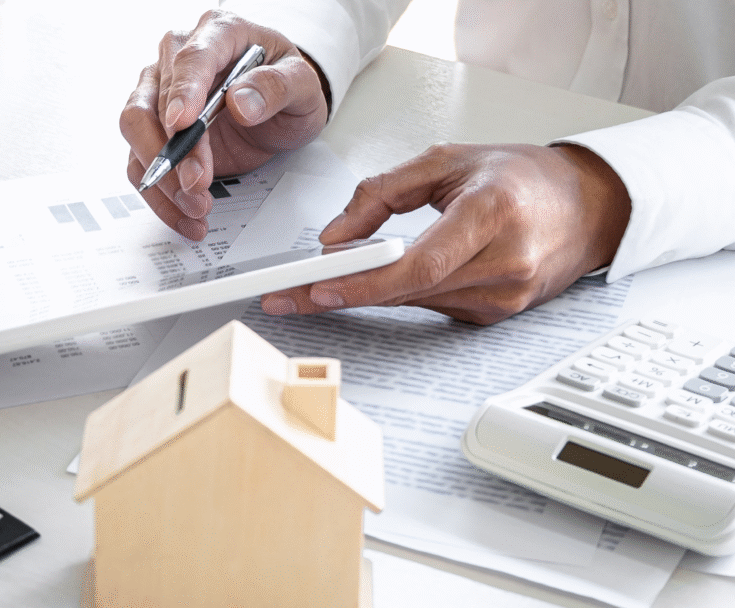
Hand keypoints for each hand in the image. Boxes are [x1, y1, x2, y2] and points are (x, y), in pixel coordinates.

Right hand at [120, 9, 328, 240]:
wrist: (280, 107)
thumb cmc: (286, 85)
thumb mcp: (302, 84)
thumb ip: (278, 86)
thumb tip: (241, 101)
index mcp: (217, 34)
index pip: (190, 59)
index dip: (183, 93)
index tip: (183, 125)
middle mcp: (178, 59)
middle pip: (150, 103)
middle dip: (173, 152)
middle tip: (197, 183)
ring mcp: (161, 94)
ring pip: (137, 134)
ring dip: (163, 177)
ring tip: (197, 206)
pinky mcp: (156, 131)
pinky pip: (143, 163)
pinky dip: (161, 194)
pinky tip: (185, 214)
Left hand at [260, 143, 632, 324]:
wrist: (589, 208)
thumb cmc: (523, 178)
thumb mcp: (447, 161)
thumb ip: (382, 193)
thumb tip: (335, 236)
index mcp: (494, 213)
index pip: (419, 264)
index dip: (364, 281)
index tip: (318, 286)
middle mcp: (506, 262)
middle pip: (408, 291)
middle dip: (343, 292)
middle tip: (288, 295)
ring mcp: (506, 297)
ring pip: (414, 304)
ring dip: (366, 296)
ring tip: (320, 285)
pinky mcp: (498, 315)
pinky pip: (432, 308)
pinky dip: (400, 295)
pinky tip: (380, 282)